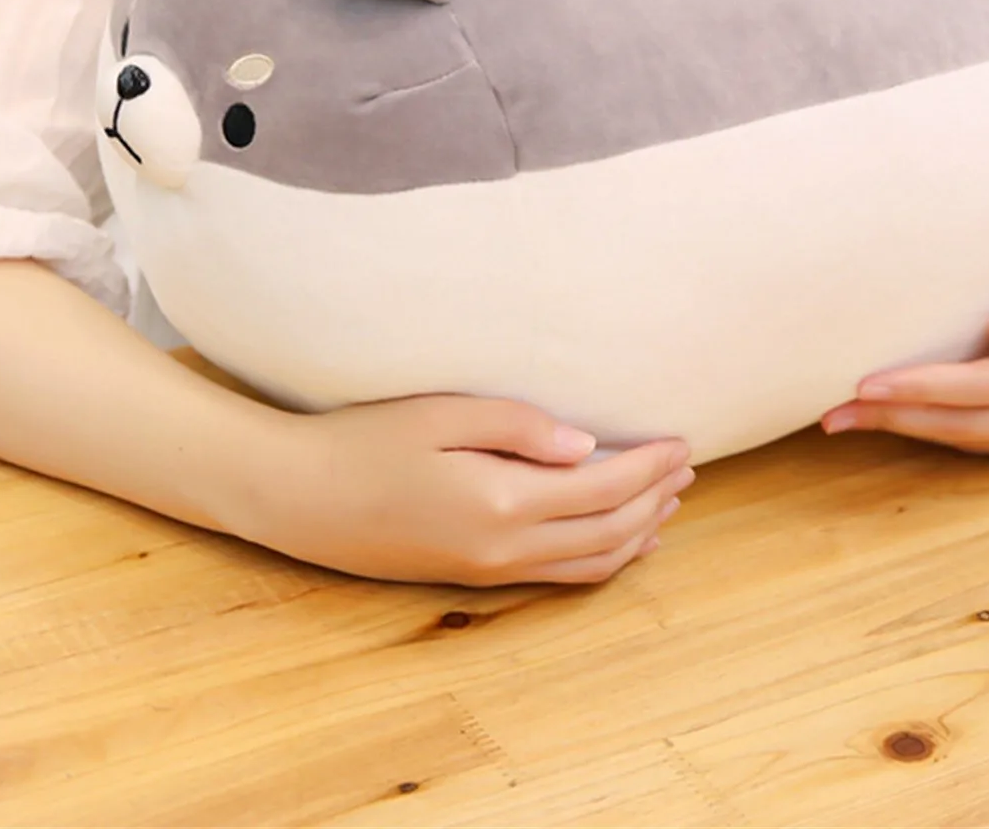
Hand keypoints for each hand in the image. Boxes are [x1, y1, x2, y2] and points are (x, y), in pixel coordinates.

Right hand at [242, 394, 692, 585]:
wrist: (300, 498)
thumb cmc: (365, 440)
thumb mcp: (441, 412)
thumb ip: (518, 425)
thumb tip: (587, 445)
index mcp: (503, 500)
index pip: (605, 487)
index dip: (651, 465)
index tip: (683, 440)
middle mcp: (505, 547)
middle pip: (610, 531)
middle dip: (656, 497)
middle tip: (688, 465)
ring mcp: (490, 568)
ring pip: (591, 562)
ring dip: (638, 531)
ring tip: (668, 500)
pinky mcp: (474, 575)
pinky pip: (560, 576)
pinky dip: (603, 559)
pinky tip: (618, 541)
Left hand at [821, 272, 988, 460]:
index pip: (970, 388)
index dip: (915, 387)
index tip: (865, 383)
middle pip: (954, 424)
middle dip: (890, 419)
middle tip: (832, 413)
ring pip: (958, 440)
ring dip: (900, 430)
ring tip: (842, 419)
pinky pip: (970, 441)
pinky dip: (926, 432)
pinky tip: (887, 419)